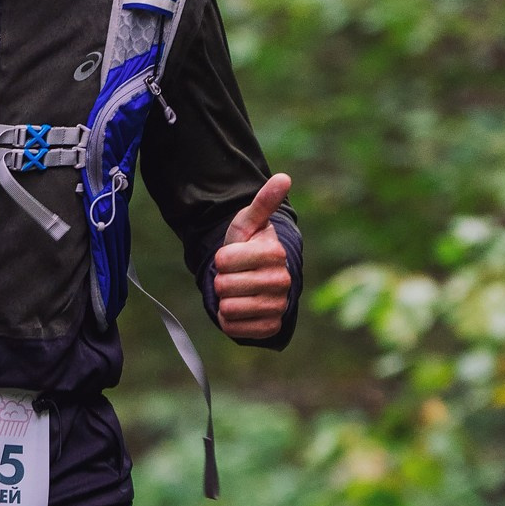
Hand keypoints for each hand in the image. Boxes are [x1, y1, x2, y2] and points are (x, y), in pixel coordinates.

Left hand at [212, 174, 294, 338]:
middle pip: (224, 285)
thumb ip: (263, 203)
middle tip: (234, 276)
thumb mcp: (248, 225)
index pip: (224, 260)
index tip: (232, 257)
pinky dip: (229, 320)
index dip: (221, 259)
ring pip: (228, 308)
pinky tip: (240, 310)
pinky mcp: (270, 327)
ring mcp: (278, 306)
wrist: (257, 281)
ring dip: (225, 301)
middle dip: (222, 281)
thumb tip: (283, 177)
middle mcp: (281, 280)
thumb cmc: (248, 248)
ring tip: (237, 292)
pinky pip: (233, 328)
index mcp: (275, 253)